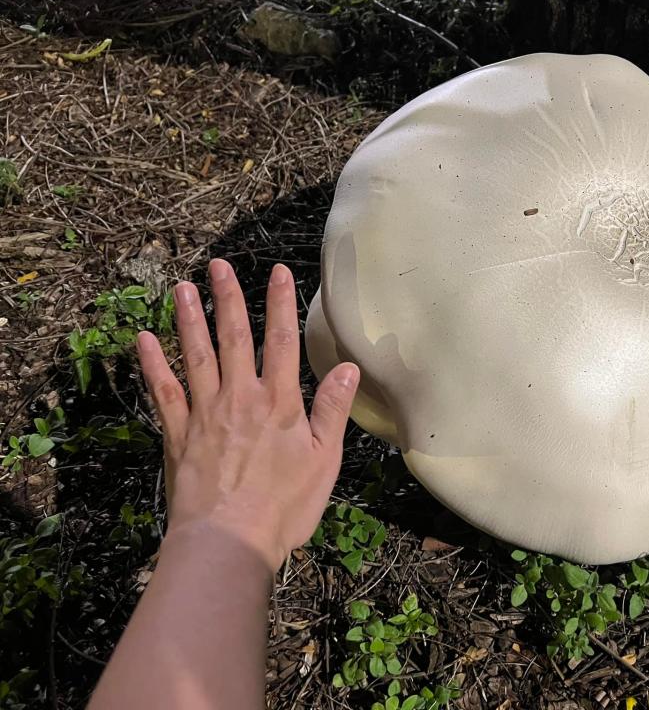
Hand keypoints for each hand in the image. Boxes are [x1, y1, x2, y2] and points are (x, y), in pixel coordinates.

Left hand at [136, 259, 358, 570]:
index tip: (278, 272)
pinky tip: (143, 339)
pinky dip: (152, 365)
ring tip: (182, 288)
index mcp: (279, 403)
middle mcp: (240, 398)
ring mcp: (205, 414)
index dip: (280, 304)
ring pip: (196, 357)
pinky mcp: (178, 435)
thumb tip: (348, 368)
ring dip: (189, 320)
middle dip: (228, 299)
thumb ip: (333, 411)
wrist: (228, 541)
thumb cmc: (285, 507)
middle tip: (217, 265)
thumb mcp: (323, 460)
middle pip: (234, 339)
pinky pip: (163, 392)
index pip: (282, 342)